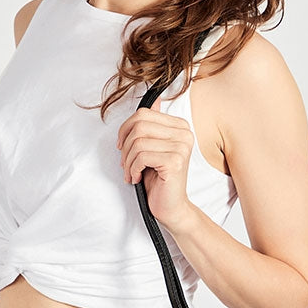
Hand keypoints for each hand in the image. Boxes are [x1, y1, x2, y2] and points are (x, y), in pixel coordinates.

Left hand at [116, 95, 193, 229]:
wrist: (170, 206)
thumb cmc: (158, 179)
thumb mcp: (152, 147)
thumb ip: (153, 125)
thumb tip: (154, 101)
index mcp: (180, 127)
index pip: (143, 114)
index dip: (125, 129)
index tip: (123, 147)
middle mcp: (184, 134)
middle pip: (139, 125)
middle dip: (125, 146)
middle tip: (125, 162)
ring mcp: (181, 147)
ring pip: (138, 142)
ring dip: (128, 161)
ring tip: (131, 172)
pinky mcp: (175, 161)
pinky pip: (142, 156)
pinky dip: (133, 169)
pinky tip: (137, 178)